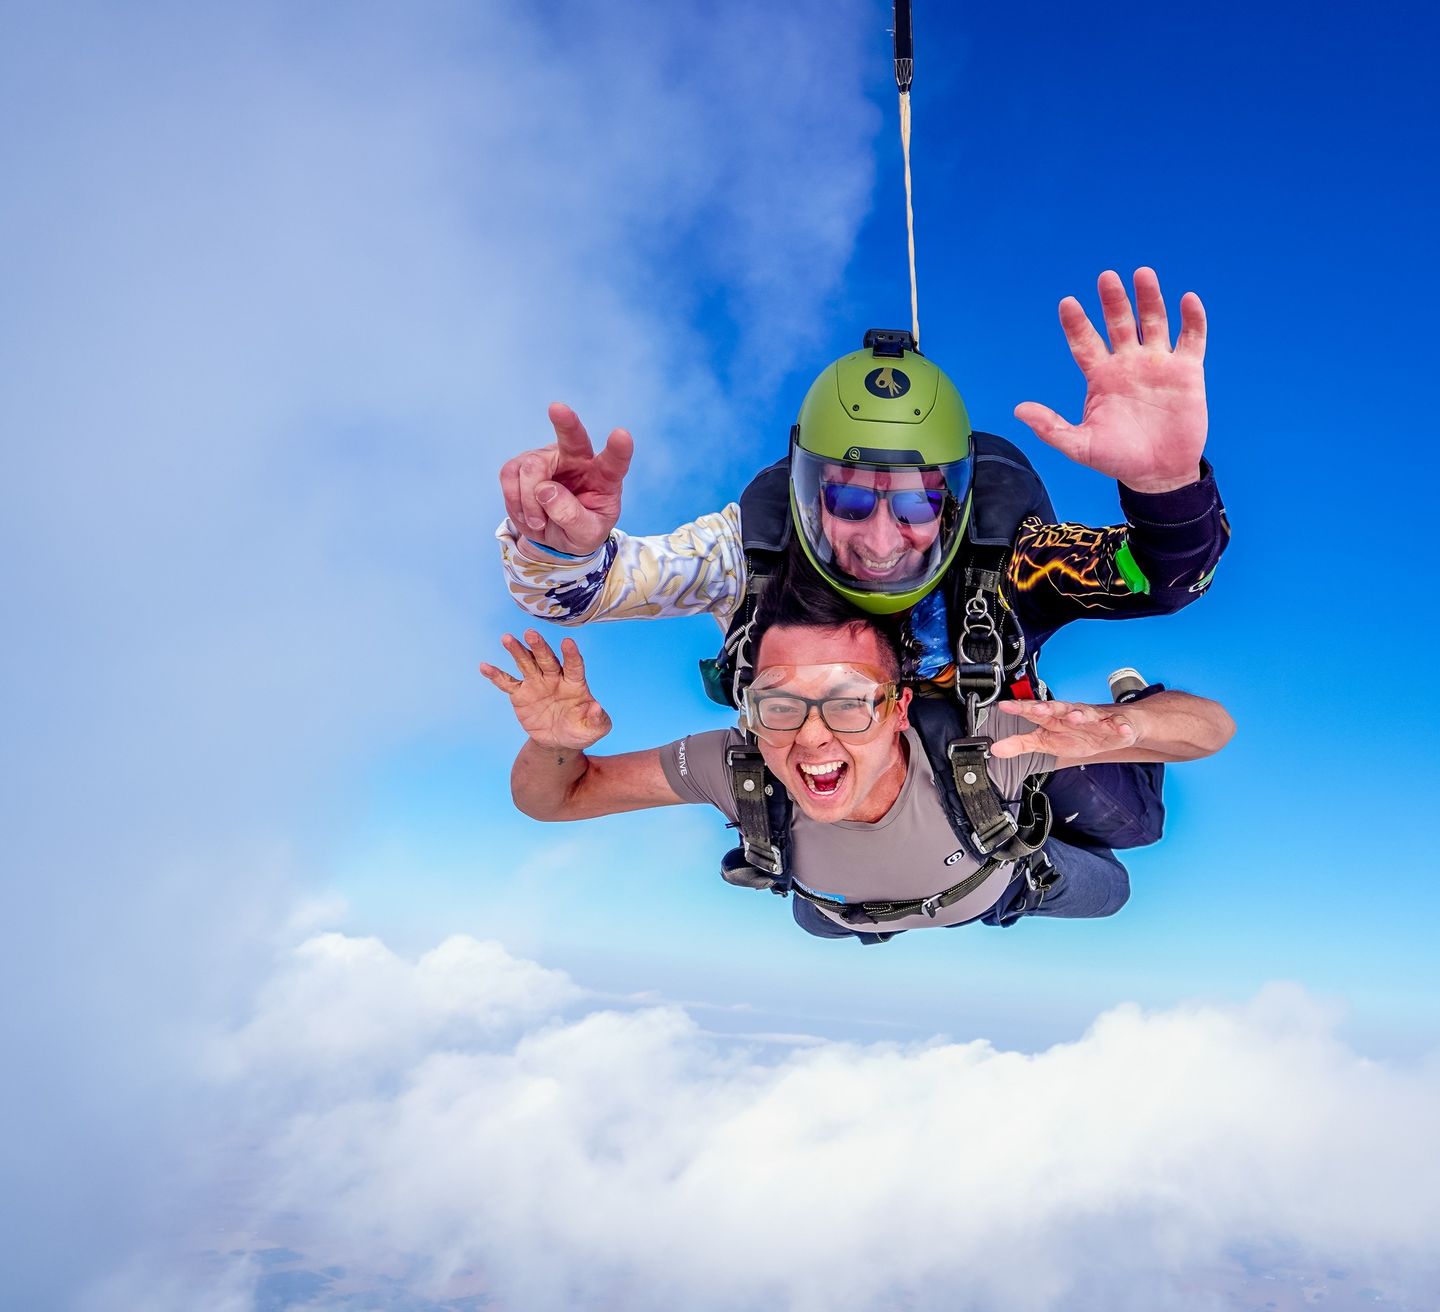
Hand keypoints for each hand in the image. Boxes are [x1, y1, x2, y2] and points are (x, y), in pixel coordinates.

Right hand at [480, 630, 612, 749]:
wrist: (558, 741)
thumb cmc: (580, 730)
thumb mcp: (594, 729)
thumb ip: (598, 720)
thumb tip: (597, 707)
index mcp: (574, 683)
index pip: (574, 666)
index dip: (571, 655)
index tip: (568, 642)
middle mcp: (554, 678)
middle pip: (547, 659)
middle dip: (539, 647)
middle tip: (531, 634)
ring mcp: (536, 684)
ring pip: (526, 664)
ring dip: (517, 651)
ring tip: (507, 638)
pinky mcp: (520, 694)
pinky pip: (507, 683)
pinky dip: (496, 675)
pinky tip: (485, 666)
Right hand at [498, 403, 633, 554]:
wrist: (556, 533)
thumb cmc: (580, 530)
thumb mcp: (585, 536)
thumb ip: (572, 517)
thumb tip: (545, 490)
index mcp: (604, 477)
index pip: (615, 461)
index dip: (618, 449)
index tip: (621, 435)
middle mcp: (578, 459)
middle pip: (573, 438)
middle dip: (566, 423)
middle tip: (557, 408)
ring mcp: (550, 458)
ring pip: (532, 468)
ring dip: (529, 503)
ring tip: (539, 522)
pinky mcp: (523, 462)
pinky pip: (511, 475)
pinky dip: (514, 501)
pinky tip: (526, 512)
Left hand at [989, 699, 1139, 763]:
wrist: (1113, 727)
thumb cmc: (1078, 733)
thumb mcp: (1047, 741)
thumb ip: (1021, 743)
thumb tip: (996, 749)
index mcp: (1054, 717)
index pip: (1034, 710)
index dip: (1020, 708)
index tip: (1005, 706)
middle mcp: (1072, 713)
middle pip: (1059, 708)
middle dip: (1048, 708)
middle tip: (1037, 709)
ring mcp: (1095, 719)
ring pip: (1087, 714)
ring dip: (1080, 715)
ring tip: (1074, 716)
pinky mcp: (1116, 726)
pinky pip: (1118, 727)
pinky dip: (1119, 727)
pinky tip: (1119, 729)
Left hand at [1014, 268, 1206, 493]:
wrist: (1158, 474)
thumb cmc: (1118, 459)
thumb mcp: (1080, 446)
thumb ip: (1051, 427)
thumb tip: (1019, 410)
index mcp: (1100, 377)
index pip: (1085, 343)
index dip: (1076, 323)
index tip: (1067, 303)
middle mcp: (1127, 364)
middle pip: (1119, 323)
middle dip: (1113, 301)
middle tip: (1106, 277)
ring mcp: (1157, 364)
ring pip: (1154, 322)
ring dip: (1149, 298)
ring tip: (1143, 274)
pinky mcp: (1187, 371)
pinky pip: (1192, 338)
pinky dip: (1192, 319)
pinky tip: (1187, 299)